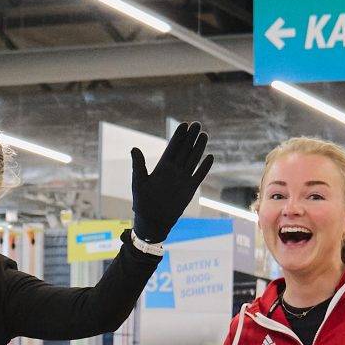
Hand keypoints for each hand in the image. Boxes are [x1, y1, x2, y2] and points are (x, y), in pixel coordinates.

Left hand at [130, 122, 214, 245]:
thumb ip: (138, 165)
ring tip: (204, 134)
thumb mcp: (139, 181)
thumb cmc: (142, 202)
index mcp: (162, 167)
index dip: (178, 136)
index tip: (184, 125)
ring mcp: (183, 179)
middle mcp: (174, 171)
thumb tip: (134, 148)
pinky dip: (205, 167)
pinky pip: (199, 176)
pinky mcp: (190, 189)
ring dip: (199, 148)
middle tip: (197, 124)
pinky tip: (210, 157)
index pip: (173, 147)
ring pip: (193, 160)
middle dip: (190, 137)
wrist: (152, 220)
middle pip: (185, 150)